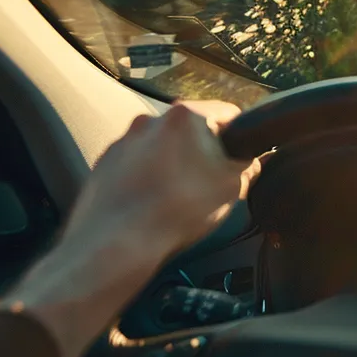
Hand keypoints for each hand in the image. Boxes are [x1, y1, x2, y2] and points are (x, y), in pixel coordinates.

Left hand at [0, 102, 257, 356]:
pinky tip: (152, 204)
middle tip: (209, 184)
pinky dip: (146, 179)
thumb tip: (252, 161)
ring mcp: (123, 141)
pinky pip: (136, 165)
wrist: (118, 242)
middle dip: (202, 152)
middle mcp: (150, 120)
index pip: (228, 114)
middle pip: (191, 130)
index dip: (241, 137)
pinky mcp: (105, 163)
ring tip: (177, 199)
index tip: (240, 158)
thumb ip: (247, 167)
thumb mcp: (231, 189)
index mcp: (185, 117)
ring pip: (161, 147)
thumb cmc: (177, 211)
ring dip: (173, 165)